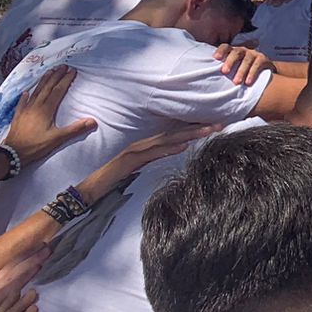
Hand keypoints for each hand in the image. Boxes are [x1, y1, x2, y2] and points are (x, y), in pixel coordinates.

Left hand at [0, 66, 96, 166]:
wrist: (12, 154)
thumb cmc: (35, 146)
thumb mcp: (57, 139)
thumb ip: (75, 129)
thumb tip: (93, 121)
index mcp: (45, 110)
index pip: (58, 91)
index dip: (65, 80)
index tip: (73, 71)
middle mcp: (35, 106)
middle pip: (47, 88)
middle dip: (56, 76)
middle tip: (63, 66)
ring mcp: (25, 110)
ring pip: (36, 92)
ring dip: (43, 81)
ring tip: (49, 71)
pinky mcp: (18, 116)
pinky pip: (22, 102)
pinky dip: (25, 96)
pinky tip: (26, 92)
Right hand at [80, 123, 217, 203]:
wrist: (92, 187)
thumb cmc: (117, 178)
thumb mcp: (144, 165)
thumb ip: (161, 154)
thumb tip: (182, 147)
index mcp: (147, 145)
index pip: (175, 134)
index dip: (195, 129)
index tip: (215, 126)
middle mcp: (143, 144)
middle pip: (174, 133)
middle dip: (198, 129)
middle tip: (220, 124)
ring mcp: (135, 150)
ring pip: (166, 139)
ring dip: (188, 135)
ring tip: (208, 131)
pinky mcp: (130, 160)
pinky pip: (151, 154)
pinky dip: (167, 149)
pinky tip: (181, 147)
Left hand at [211, 45, 274, 86]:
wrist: (263, 71)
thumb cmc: (241, 71)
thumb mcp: (232, 68)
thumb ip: (222, 69)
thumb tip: (202, 75)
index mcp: (233, 51)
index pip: (226, 47)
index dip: (221, 51)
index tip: (216, 58)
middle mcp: (244, 50)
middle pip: (236, 52)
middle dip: (230, 61)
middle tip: (224, 72)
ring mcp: (254, 54)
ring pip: (247, 60)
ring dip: (241, 71)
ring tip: (236, 82)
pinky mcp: (263, 59)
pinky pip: (257, 65)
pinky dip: (252, 74)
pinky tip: (248, 82)